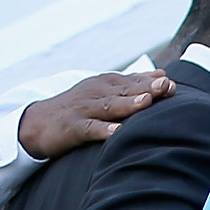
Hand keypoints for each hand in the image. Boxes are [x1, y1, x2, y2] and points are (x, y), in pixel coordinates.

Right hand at [17, 71, 172, 157]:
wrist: (37, 122)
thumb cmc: (79, 108)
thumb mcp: (105, 92)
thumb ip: (134, 84)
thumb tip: (163, 76)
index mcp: (107, 84)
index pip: (133, 81)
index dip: (152, 82)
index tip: (172, 84)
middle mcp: (97, 93)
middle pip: (125, 90)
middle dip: (147, 88)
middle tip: (167, 86)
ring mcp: (85, 109)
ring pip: (110, 106)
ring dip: (129, 104)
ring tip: (147, 102)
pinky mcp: (72, 127)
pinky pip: (90, 128)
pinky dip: (104, 130)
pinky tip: (117, 132)